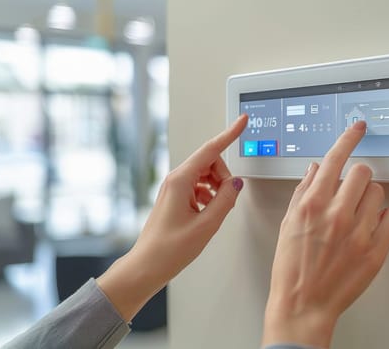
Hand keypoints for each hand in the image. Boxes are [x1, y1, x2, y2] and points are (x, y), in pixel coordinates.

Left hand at [97, 114, 247, 320]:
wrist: (146, 267)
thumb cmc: (169, 249)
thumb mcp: (207, 225)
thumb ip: (226, 200)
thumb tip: (236, 184)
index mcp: (181, 180)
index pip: (211, 149)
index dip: (229, 134)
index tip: (242, 121)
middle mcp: (175, 180)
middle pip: (210, 162)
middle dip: (224, 176)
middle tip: (227, 198)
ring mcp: (174, 189)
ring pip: (205, 175)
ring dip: (217, 187)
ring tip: (216, 210)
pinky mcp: (175, 198)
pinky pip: (199, 187)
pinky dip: (209, 196)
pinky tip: (208, 213)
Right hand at [262, 121, 388, 347]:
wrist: (303, 305)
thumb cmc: (291, 269)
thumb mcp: (288, 224)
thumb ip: (303, 192)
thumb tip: (317, 169)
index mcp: (312, 205)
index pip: (336, 158)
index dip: (349, 138)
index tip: (358, 128)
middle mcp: (337, 214)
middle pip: (363, 172)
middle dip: (357, 176)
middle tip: (351, 191)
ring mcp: (359, 233)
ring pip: (379, 192)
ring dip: (370, 197)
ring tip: (358, 214)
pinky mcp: (376, 250)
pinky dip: (385, 217)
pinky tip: (371, 225)